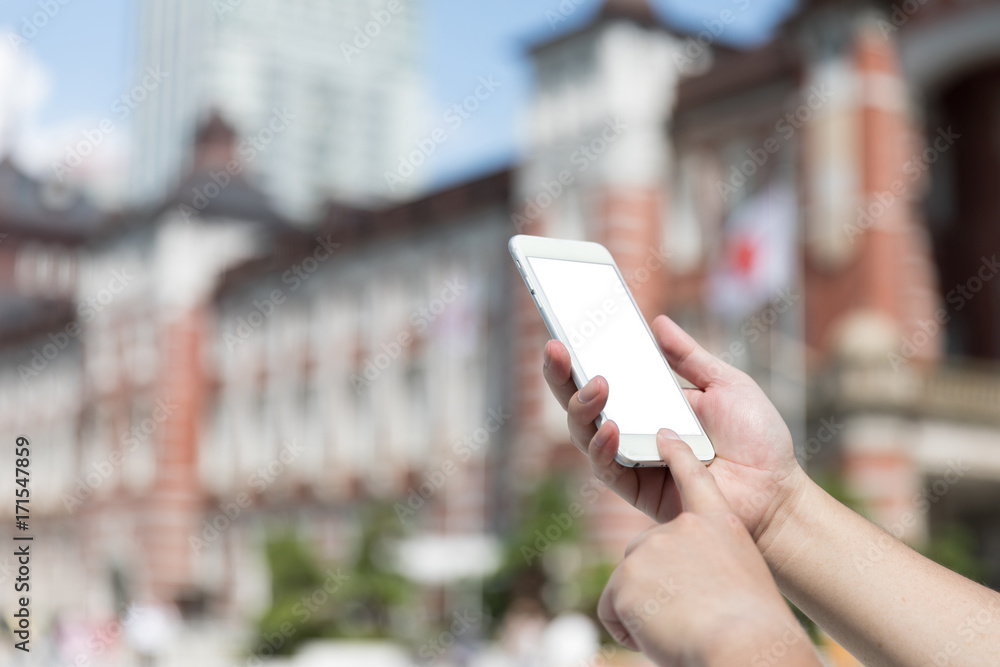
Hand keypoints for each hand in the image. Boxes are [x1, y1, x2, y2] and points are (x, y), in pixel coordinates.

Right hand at [542, 314, 807, 544]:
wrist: (777, 490)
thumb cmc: (757, 440)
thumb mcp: (725, 384)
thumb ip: (688, 357)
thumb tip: (657, 323)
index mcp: (648, 402)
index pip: (602, 374)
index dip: (579, 354)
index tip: (566, 327)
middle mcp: (631, 429)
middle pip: (580, 402)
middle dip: (561, 375)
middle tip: (557, 348)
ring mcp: (630, 458)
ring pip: (583, 433)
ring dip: (582, 406)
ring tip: (598, 384)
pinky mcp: (636, 488)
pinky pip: (606, 468)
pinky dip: (603, 446)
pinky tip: (611, 426)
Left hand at [597, 434, 818, 665]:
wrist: (746, 645)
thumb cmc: (756, 630)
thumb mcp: (743, 581)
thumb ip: (711, 566)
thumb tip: (690, 583)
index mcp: (719, 524)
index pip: (695, 478)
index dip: (679, 454)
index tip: (665, 435)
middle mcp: (682, 527)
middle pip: (648, 555)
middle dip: (658, 590)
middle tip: (690, 617)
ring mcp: (651, 547)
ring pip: (631, 587)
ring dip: (648, 614)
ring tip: (682, 628)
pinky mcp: (626, 576)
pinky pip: (613, 610)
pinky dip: (629, 631)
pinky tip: (660, 637)